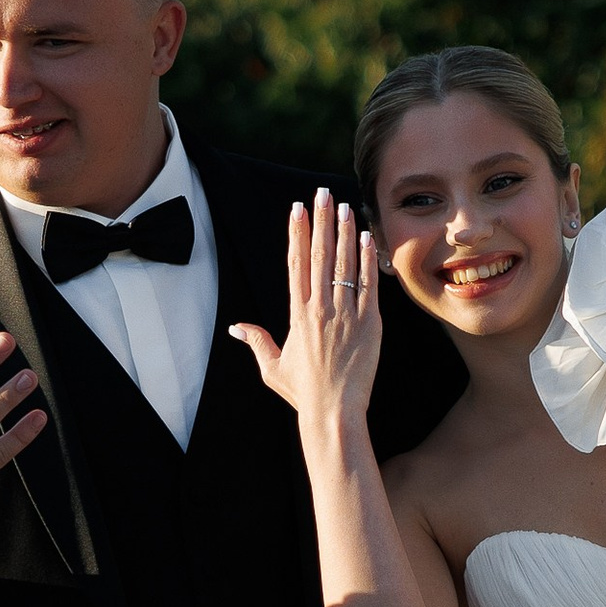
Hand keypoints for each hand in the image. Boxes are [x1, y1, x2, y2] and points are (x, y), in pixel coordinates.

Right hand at [230, 189, 382, 435]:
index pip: (296, 264)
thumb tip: (236, 327)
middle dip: (321, 221)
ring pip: (344, 264)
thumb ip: (256, 342)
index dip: (297, 232)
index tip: (297, 208)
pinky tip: (368, 238)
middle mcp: (320, 308)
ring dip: (345, 232)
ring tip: (346, 206)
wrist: (334, 412)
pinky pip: (369, 284)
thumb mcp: (272, 368)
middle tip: (322, 193)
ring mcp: (346, 314)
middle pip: (319, 255)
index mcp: (297, 315)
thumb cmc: (303, 393)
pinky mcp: (370, 323)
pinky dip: (368, 260)